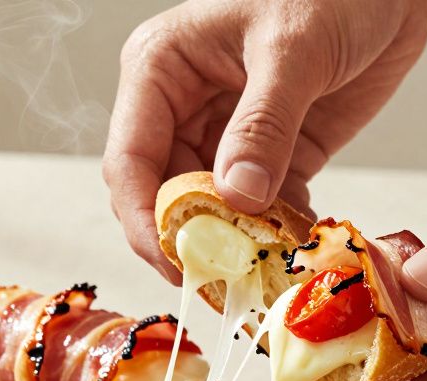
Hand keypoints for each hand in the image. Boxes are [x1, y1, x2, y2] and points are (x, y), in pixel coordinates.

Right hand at [103, 0, 426, 282]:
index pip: (131, 160)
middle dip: (190, 242)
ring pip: (210, 212)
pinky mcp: (271, 155)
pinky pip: (260, 210)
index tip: (176, 264)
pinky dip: (275, 236)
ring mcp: (225, 135)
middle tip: (223, 283)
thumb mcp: (294, 50)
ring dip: (234, 247)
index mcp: (161, 70)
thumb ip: (263, 125)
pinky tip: (296, 251)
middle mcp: (182, 107)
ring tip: (264, 275)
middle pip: (164, 196)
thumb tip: (236, 198)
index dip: (146, 220)